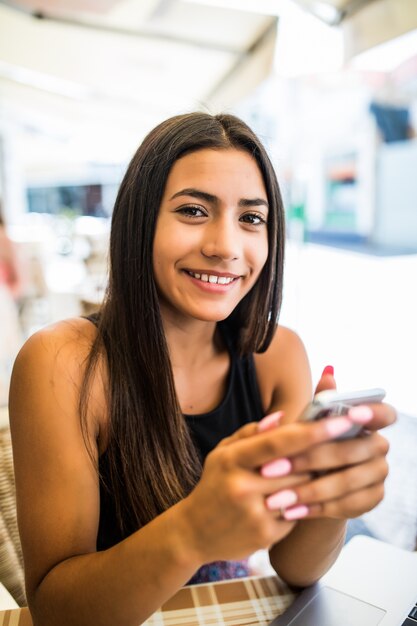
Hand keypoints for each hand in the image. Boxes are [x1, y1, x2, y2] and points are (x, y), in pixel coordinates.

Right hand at [178, 410, 366, 564]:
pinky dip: (298, 505)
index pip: (279, 442)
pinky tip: (288, 501)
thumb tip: (282, 417)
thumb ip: (251, 433)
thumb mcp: (222, 453)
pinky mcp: (265, 535)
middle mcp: (242, 486)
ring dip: (311, 480)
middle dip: (317, 458)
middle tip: (337, 447)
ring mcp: (254, 513)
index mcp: (231, 460)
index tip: (341, 422)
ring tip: (309, 472)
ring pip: (302, 491)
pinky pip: (296, 514)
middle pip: (298, 467)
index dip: (313, 431)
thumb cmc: (214, 485)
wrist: (195, 533)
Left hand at [263, 366, 396, 520]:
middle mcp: (379, 447)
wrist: (313, 484)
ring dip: (308, 489)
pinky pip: (345, 505)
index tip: (351, 414)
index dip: (372, 413)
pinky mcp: (371, 500)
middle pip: (353, 451)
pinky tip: (291, 510)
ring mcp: (378, 475)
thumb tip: (328, 372)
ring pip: (346, 482)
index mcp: (369, 422)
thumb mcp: (308, 425)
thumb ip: (319, 404)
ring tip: (275, 496)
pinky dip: (316, 508)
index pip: (384, 413)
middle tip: (274, 467)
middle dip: (311, 458)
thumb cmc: (309, 445)